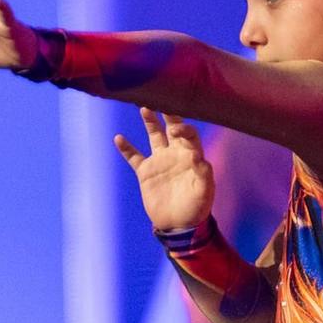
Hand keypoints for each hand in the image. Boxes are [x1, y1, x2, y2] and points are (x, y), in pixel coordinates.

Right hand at [114, 108, 215, 232]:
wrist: (179, 225)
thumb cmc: (197, 207)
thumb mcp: (204, 191)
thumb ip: (202, 172)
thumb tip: (196, 154)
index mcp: (192, 155)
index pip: (188, 134)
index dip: (183, 128)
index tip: (175, 129)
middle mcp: (176, 154)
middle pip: (172, 127)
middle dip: (168, 113)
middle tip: (162, 98)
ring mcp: (160, 162)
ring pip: (154, 136)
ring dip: (150, 121)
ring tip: (144, 107)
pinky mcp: (146, 173)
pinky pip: (134, 157)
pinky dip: (126, 148)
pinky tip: (118, 138)